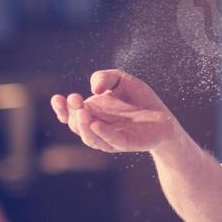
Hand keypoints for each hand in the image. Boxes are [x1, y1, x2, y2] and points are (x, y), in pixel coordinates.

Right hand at [50, 70, 178, 154]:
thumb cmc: (139, 99)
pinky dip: (103, 134)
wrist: (163, 117)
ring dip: (84, 126)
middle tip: (75, 98)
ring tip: (83, 112)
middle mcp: (96, 128)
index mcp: (91, 113)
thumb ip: (106, 77)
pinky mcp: (126, 144)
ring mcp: (110, 138)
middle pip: (77, 125)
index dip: (61, 108)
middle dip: (73, 112)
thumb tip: (94, 88)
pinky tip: (97, 124)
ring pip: (90, 138)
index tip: (57, 97)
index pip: (69, 114)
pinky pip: (112, 141)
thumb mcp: (121, 80)